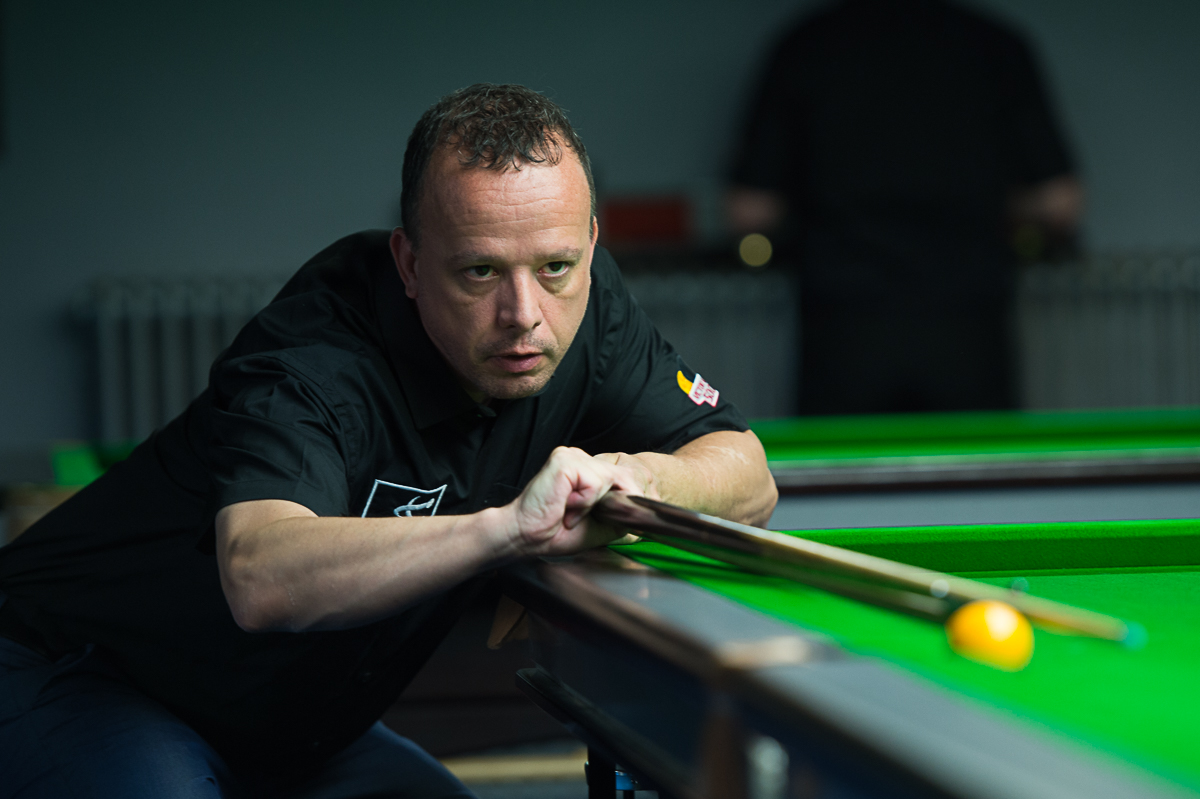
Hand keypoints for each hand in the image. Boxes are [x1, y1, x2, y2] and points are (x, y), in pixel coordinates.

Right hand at [505, 447, 651, 557]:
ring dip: (598, 506)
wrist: (525, 537)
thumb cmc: (554, 533)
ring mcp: (573, 457)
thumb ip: (622, 514)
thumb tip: (647, 512)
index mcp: (588, 470)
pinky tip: (567, 507)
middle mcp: (581, 459)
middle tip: (598, 520)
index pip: (625, 476)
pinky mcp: (565, 461)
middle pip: (625, 476)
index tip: (633, 516)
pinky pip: (596, 482)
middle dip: (624, 502)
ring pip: (613, 479)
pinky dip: (586, 501)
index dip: (634, 497)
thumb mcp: (600, 526)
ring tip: (573, 516)